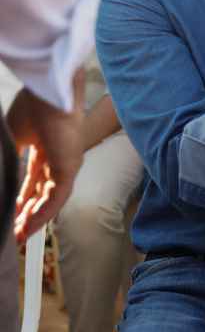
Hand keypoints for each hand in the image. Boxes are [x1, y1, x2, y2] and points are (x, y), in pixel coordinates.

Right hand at [8, 70, 84, 241]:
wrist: (50, 95)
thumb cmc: (33, 108)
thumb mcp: (13, 138)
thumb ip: (8, 159)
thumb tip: (0, 174)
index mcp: (43, 150)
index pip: (32, 180)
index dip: (21, 198)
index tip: (10, 213)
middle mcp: (57, 159)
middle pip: (42, 193)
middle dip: (28, 214)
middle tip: (15, 232)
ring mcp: (66, 164)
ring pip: (50, 199)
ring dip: (35, 219)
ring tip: (21, 236)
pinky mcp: (70, 168)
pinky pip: (57, 197)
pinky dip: (44, 214)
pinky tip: (31, 227)